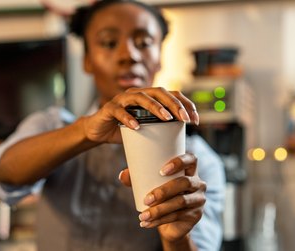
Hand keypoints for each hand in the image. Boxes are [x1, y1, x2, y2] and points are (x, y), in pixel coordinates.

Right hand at [81, 87, 198, 144]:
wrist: (99, 132)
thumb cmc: (124, 130)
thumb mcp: (145, 129)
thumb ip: (160, 129)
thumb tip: (181, 140)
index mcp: (149, 97)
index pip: (172, 94)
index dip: (186, 104)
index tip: (196, 120)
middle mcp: (137, 94)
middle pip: (159, 92)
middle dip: (174, 104)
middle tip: (185, 119)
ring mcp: (123, 99)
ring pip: (141, 97)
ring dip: (155, 106)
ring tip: (166, 118)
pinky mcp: (109, 108)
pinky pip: (120, 111)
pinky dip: (128, 118)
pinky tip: (137, 127)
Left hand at [119, 153, 206, 242]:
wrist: (171, 223)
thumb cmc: (161, 196)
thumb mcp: (149, 186)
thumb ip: (137, 178)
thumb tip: (122, 175)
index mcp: (189, 170)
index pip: (191, 159)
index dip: (179, 162)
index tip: (161, 171)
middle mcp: (198, 183)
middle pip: (184, 182)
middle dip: (164, 191)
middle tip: (146, 199)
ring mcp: (199, 199)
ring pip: (180, 202)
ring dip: (159, 210)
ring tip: (143, 215)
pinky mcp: (196, 215)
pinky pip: (177, 216)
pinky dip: (159, 221)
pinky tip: (147, 223)